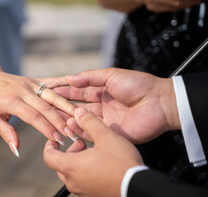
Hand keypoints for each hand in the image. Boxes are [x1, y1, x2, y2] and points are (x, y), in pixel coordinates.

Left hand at [0, 68, 75, 155]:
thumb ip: (7, 133)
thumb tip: (17, 150)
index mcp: (11, 101)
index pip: (33, 116)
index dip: (46, 128)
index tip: (58, 140)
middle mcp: (23, 91)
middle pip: (46, 106)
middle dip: (60, 121)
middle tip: (73, 134)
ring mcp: (30, 83)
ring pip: (52, 94)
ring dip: (66, 106)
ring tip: (79, 117)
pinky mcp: (35, 79)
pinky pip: (52, 81)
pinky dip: (65, 84)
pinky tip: (78, 86)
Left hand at [43, 108, 142, 195]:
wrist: (137, 187)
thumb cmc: (122, 164)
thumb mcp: (106, 136)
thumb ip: (90, 122)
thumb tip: (79, 112)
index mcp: (71, 166)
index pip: (48, 156)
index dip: (50, 145)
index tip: (58, 139)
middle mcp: (73, 181)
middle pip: (60, 164)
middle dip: (68, 151)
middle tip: (82, 143)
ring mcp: (82, 191)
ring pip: (71, 174)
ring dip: (77, 161)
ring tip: (93, 152)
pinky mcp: (92, 195)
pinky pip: (82, 182)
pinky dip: (85, 171)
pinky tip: (101, 164)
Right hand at [46, 68, 179, 143]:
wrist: (160, 102)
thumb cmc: (138, 85)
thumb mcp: (112, 75)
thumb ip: (90, 77)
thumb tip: (69, 77)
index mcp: (102, 91)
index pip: (79, 91)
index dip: (65, 90)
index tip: (49, 90)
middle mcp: (102, 106)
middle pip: (78, 106)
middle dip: (63, 105)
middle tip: (47, 105)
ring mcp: (106, 120)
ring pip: (83, 120)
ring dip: (70, 117)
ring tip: (55, 115)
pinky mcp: (112, 133)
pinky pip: (93, 131)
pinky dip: (81, 129)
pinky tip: (70, 125)